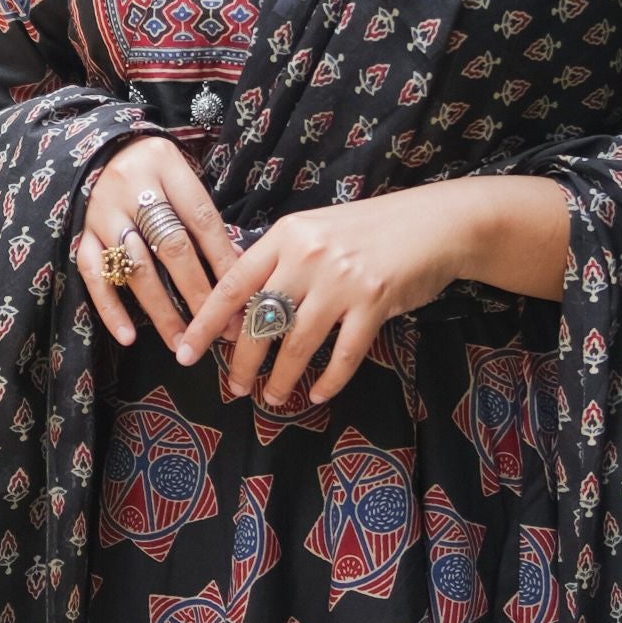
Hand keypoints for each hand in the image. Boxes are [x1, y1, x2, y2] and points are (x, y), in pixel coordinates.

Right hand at [76, 135, 236, 356]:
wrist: (99, 147)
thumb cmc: (151, 165)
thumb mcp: (181, 173)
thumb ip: (204, 215)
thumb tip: (238, 264)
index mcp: (165, 166)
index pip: (201, 220)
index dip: (223, 261)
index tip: (241, 297)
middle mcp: (131, 188)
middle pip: (171, 247)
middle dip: (198, 293)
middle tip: (219, 328)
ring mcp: (103, 213)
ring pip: (135, 267)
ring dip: (161, 310)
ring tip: (182, 341)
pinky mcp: (80, 233)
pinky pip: (94, 275)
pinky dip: (110, 308)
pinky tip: (128, 336)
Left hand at [175, 174, 571, 409]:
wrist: (436, 224)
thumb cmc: (371, 232)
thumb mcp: (317, 233)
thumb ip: (280, 263)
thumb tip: (238, 312)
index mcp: (286, 234)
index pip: (233, 283)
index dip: (205, 322)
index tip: (185, 352)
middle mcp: (308, 255)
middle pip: (260, 320)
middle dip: (242, 362)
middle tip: (235, 389)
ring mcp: (342, 279)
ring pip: (297, 343)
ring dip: (281, 378)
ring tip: (272, 398)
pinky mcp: (374, 302)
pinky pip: (343, 353)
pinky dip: (329, 379)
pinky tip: (318, 394)